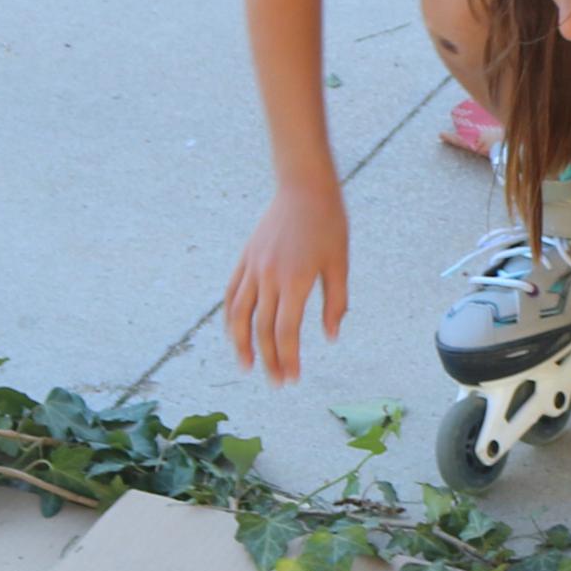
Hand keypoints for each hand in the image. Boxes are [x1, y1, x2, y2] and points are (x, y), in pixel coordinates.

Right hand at [225, 184, 348, 382]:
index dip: (288, 358)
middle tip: (276, 382)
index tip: (292, 378)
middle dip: (268, 360)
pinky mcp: (245, 259)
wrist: (304, 187)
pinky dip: (231, 317)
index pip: (286, 331)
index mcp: (295, 280)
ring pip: (238, 315)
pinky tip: (235, 333)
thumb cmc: (329, 224)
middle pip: (261, 330)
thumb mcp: (339, 263)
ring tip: (247, 366)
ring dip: (240, 344)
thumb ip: (336, 302)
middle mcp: (269, 277)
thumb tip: (330, 337)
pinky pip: (232, 294)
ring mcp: (253, 267)